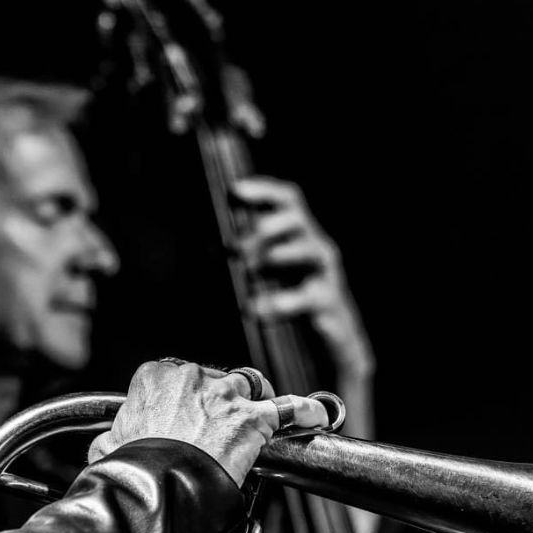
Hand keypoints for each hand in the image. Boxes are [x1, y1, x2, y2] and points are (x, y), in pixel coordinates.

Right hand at [87, 359, 329, 485]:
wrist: (155, 491)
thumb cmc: (131, 471)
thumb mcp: (108, 448)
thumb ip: (112, 439)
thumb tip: (105, 446)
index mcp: (153, 377)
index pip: (174, 375)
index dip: (182, 396)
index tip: (181, 415)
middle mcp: (191, 376)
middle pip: (213, 377)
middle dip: (216, 399)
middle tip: (214, 426)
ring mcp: (225, 395)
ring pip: (249, 386)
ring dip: (253, 400)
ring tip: (256, 419)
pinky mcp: (253, 418)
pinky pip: (290, 408)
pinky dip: (306, 411)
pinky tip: (317, 415)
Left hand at [234, 177, 372, 385]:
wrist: (330, 343)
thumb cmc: (290, 304)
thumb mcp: (264, 277)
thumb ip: (243, 259)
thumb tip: (201, 247)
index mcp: (297, 236)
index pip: (287, 199)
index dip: (264, 189)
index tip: (235, 190)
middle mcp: (315, 248)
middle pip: (297, 218)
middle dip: (266, 226)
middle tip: (235, 247)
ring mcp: (326, 274)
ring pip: (311, 249)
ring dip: (278, 254)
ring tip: (250, 269)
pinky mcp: (330, 303)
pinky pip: (309, 296)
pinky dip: (282, 301)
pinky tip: (257, 309)